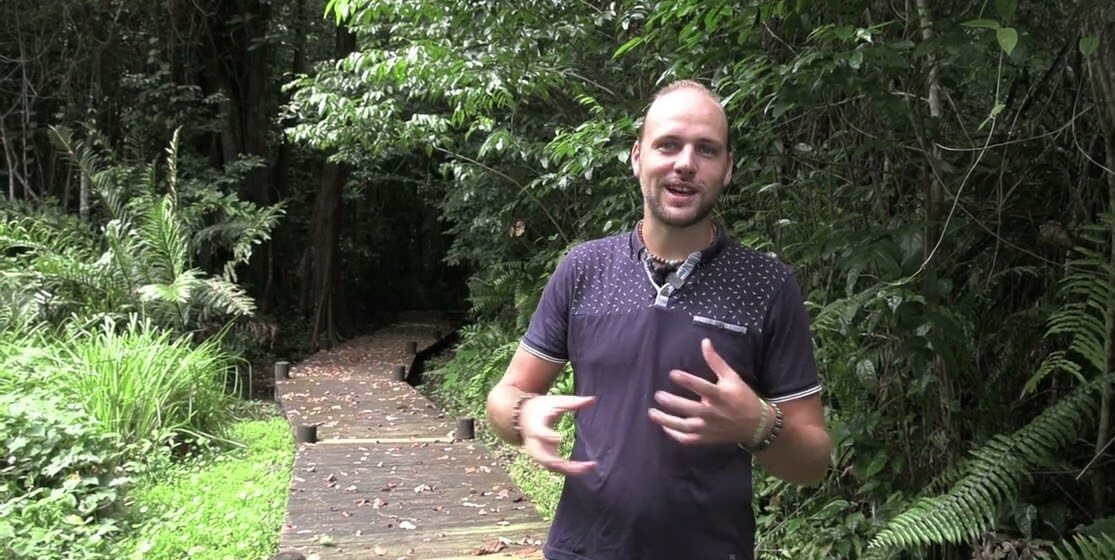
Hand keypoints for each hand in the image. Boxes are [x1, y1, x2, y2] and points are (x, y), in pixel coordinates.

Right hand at [519, 394, 596, 474]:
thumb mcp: (555, 401)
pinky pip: (558, 468)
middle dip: (564, 464)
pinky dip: (572, 470)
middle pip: (547, 459)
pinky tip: (588, 467)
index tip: (559, 438)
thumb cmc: (541, 407)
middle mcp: (535, 444)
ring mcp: (539, 454)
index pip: (538, 433)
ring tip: (591, 467)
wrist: (522, 417)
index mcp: (534, 427)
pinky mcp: (545, 458)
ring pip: (554, 467)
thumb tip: (593, 400)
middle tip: (583, 465)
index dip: (547, 436)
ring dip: (572, 470)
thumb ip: (573, 403)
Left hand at [648, 338, 764, 444]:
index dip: (687, 381)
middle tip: (658, 395)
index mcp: (721, 396)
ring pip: (685, 427)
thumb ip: (716, 361)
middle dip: (673, 403)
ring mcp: (710, 428)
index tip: (672, 373)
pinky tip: (664, 426)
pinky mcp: (707, 438)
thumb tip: (704, 342)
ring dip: (667, 421)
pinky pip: (688, 439)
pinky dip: (674, 434)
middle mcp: (714, 414)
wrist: (756, 425)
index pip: (702, 388)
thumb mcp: (732, 377)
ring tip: (652, 412)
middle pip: (690, 409)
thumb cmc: (742, 397)